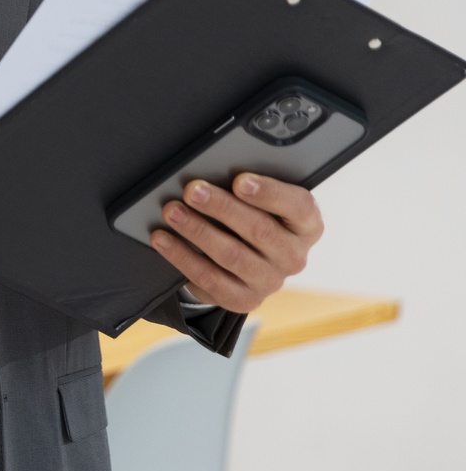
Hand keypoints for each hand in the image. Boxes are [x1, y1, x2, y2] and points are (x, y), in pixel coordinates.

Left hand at [150, 174, 324, 312]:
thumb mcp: (258, 203)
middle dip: (221, 207)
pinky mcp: (243, 299)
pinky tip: (163, 239)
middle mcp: (293, 256)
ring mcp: (270, 281)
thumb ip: (246, 189)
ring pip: (232, 254)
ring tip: (172, 211)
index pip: (298, 207)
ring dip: (197, 230)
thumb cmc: (250, 219)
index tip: (239, 181)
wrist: (242, 265)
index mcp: (306, 226)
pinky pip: (209, 278)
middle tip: (192, 190)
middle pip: (260, 229)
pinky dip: (182, 256)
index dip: (269, 193)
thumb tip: (211, 171)